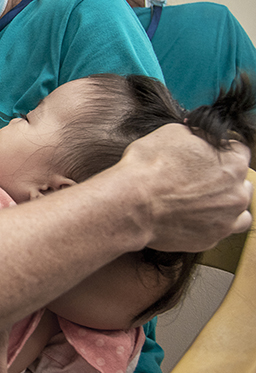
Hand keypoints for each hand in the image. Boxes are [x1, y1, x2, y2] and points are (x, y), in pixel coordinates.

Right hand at [116, 124, 251, 251]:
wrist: (131, 203)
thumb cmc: (148, 167)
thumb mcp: (172, 133)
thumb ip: (196, 135)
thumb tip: (197, 134)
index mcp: (233, 163)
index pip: (239, 150)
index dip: (220, 150)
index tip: (207, 154)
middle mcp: (237, 193)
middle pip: (241, 182)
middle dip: (224, 179)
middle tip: (197, 179)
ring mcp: (226, 220)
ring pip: (237, 211)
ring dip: (224, 205)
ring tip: (199, 202)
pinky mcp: (210, 240)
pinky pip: (217, 230)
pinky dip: (207, 224)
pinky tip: (188, 217)